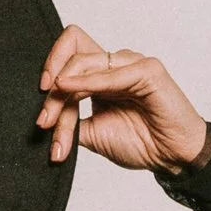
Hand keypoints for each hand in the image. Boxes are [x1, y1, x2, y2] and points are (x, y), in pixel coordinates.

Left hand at [34, 30, 207, 174]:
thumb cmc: (141, 143)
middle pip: (71, 57)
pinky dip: (86, 83)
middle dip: (51, 94)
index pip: (69, 52)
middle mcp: (115, 63)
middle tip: (44, 123)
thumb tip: (44, 116)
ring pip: (82, 63)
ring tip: (55, 125)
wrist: (171, 158)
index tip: (39, 103)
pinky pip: (109, 73)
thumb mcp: (93, 133)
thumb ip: (70, 119)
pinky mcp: (147, 70)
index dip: (48, 69)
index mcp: (102, 74)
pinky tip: (69, 91)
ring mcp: (131, 63)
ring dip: (64, 95)